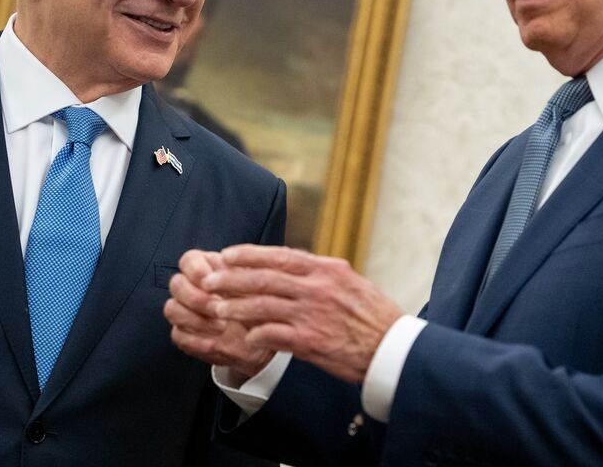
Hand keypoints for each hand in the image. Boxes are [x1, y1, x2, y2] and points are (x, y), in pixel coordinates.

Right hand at [165, 249, 274, 384]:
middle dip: (196, 298)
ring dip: (196, 319)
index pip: (189, 260)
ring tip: (221, 327)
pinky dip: (196, 340)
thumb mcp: (260, 286)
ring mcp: (186, 312)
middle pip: (176, 284)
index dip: (195, 270)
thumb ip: (243, 274)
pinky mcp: (185, 335)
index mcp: (210, 269)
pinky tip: (215, 342)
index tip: (210, 282)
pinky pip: (178, 335)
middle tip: (218, 308)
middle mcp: (193, 288)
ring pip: (172, 309)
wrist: (264, 337)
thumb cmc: (262, 307)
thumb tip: (229, 264)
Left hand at [202, 245, 403, 383]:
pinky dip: (255, 335)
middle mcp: (317, 288)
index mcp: (326, 269)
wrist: (393, 349)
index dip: (249, 254)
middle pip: (264, 278)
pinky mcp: (311, 341)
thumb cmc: (372, 316)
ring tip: (217, 309)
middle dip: (232, 279)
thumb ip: (319, 272)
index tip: (227, 254)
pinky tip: (246, 337)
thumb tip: (292, 262)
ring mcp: (313, 314)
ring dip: (236, 307)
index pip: (279, 255)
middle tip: (209, 280)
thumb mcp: (349, 281)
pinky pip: (273, 334)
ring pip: (262, 305)